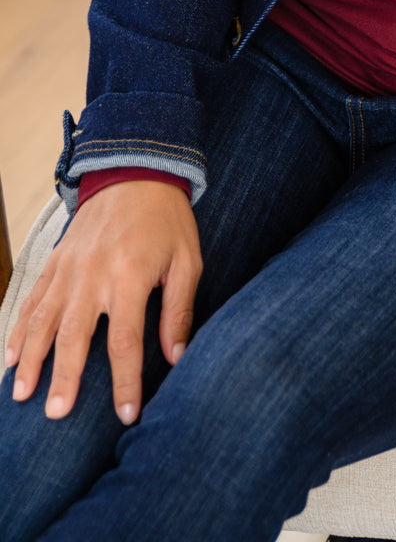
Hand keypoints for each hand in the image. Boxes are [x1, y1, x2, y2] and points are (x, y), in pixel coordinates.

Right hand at [5, 179, 201, 423]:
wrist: (136, 171)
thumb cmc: (167, 220)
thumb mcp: (187, 261)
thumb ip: (179, 310)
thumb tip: (176, 357)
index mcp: (130, 277)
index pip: (125, 341)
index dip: (126, 381)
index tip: (127, 415)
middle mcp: (93, 274)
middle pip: (74, 336)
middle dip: (64, 377)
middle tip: (56, 414)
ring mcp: (69, 267)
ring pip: (44, 320)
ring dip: (32, 359)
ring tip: (22, 395)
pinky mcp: (55, 259)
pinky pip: (33, 299)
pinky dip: (20, 328)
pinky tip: (12, 357)